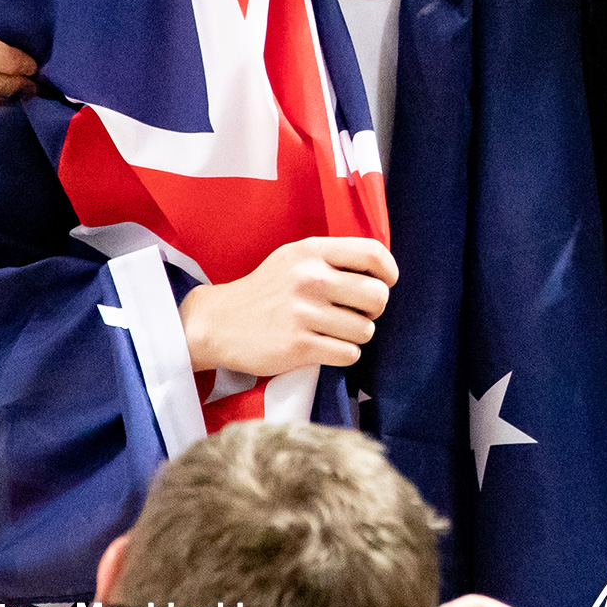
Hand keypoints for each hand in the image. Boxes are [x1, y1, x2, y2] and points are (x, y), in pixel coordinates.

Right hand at [178, 237, 396, 373]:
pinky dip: (343, 354)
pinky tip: (324, 347)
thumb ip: (333, 259)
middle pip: (377, 296)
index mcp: (312, 251)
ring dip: (355, 335)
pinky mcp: (298, 345)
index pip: (373, 254)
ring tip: (334, 331)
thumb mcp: (295, 258)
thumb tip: (382, 272)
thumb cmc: (266, 290)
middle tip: (356, 314)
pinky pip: (349, 354)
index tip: (384, 283)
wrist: (218, 322)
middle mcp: (310, 278)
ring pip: (366, 330)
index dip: (389, 272)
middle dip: (373, 310)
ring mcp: (304, 312)